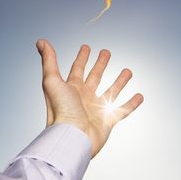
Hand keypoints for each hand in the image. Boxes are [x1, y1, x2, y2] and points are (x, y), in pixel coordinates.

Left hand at [36, 40, 142, 157]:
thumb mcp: (52, 81)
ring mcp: (97, 109)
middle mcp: (84, 97)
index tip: (86, 46)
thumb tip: (40, 41)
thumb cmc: (61, 110)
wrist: (71, 138)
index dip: (82, 57)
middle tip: (107, 51)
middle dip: (100, 63)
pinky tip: (140, 96)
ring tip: (128, 70)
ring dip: (119, 81)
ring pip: (111, 91)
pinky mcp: (108, 121)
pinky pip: (123, 110)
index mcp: (72, 88)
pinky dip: (132, 104)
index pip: (77, 68)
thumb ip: (49, 61)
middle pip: (95, 76)